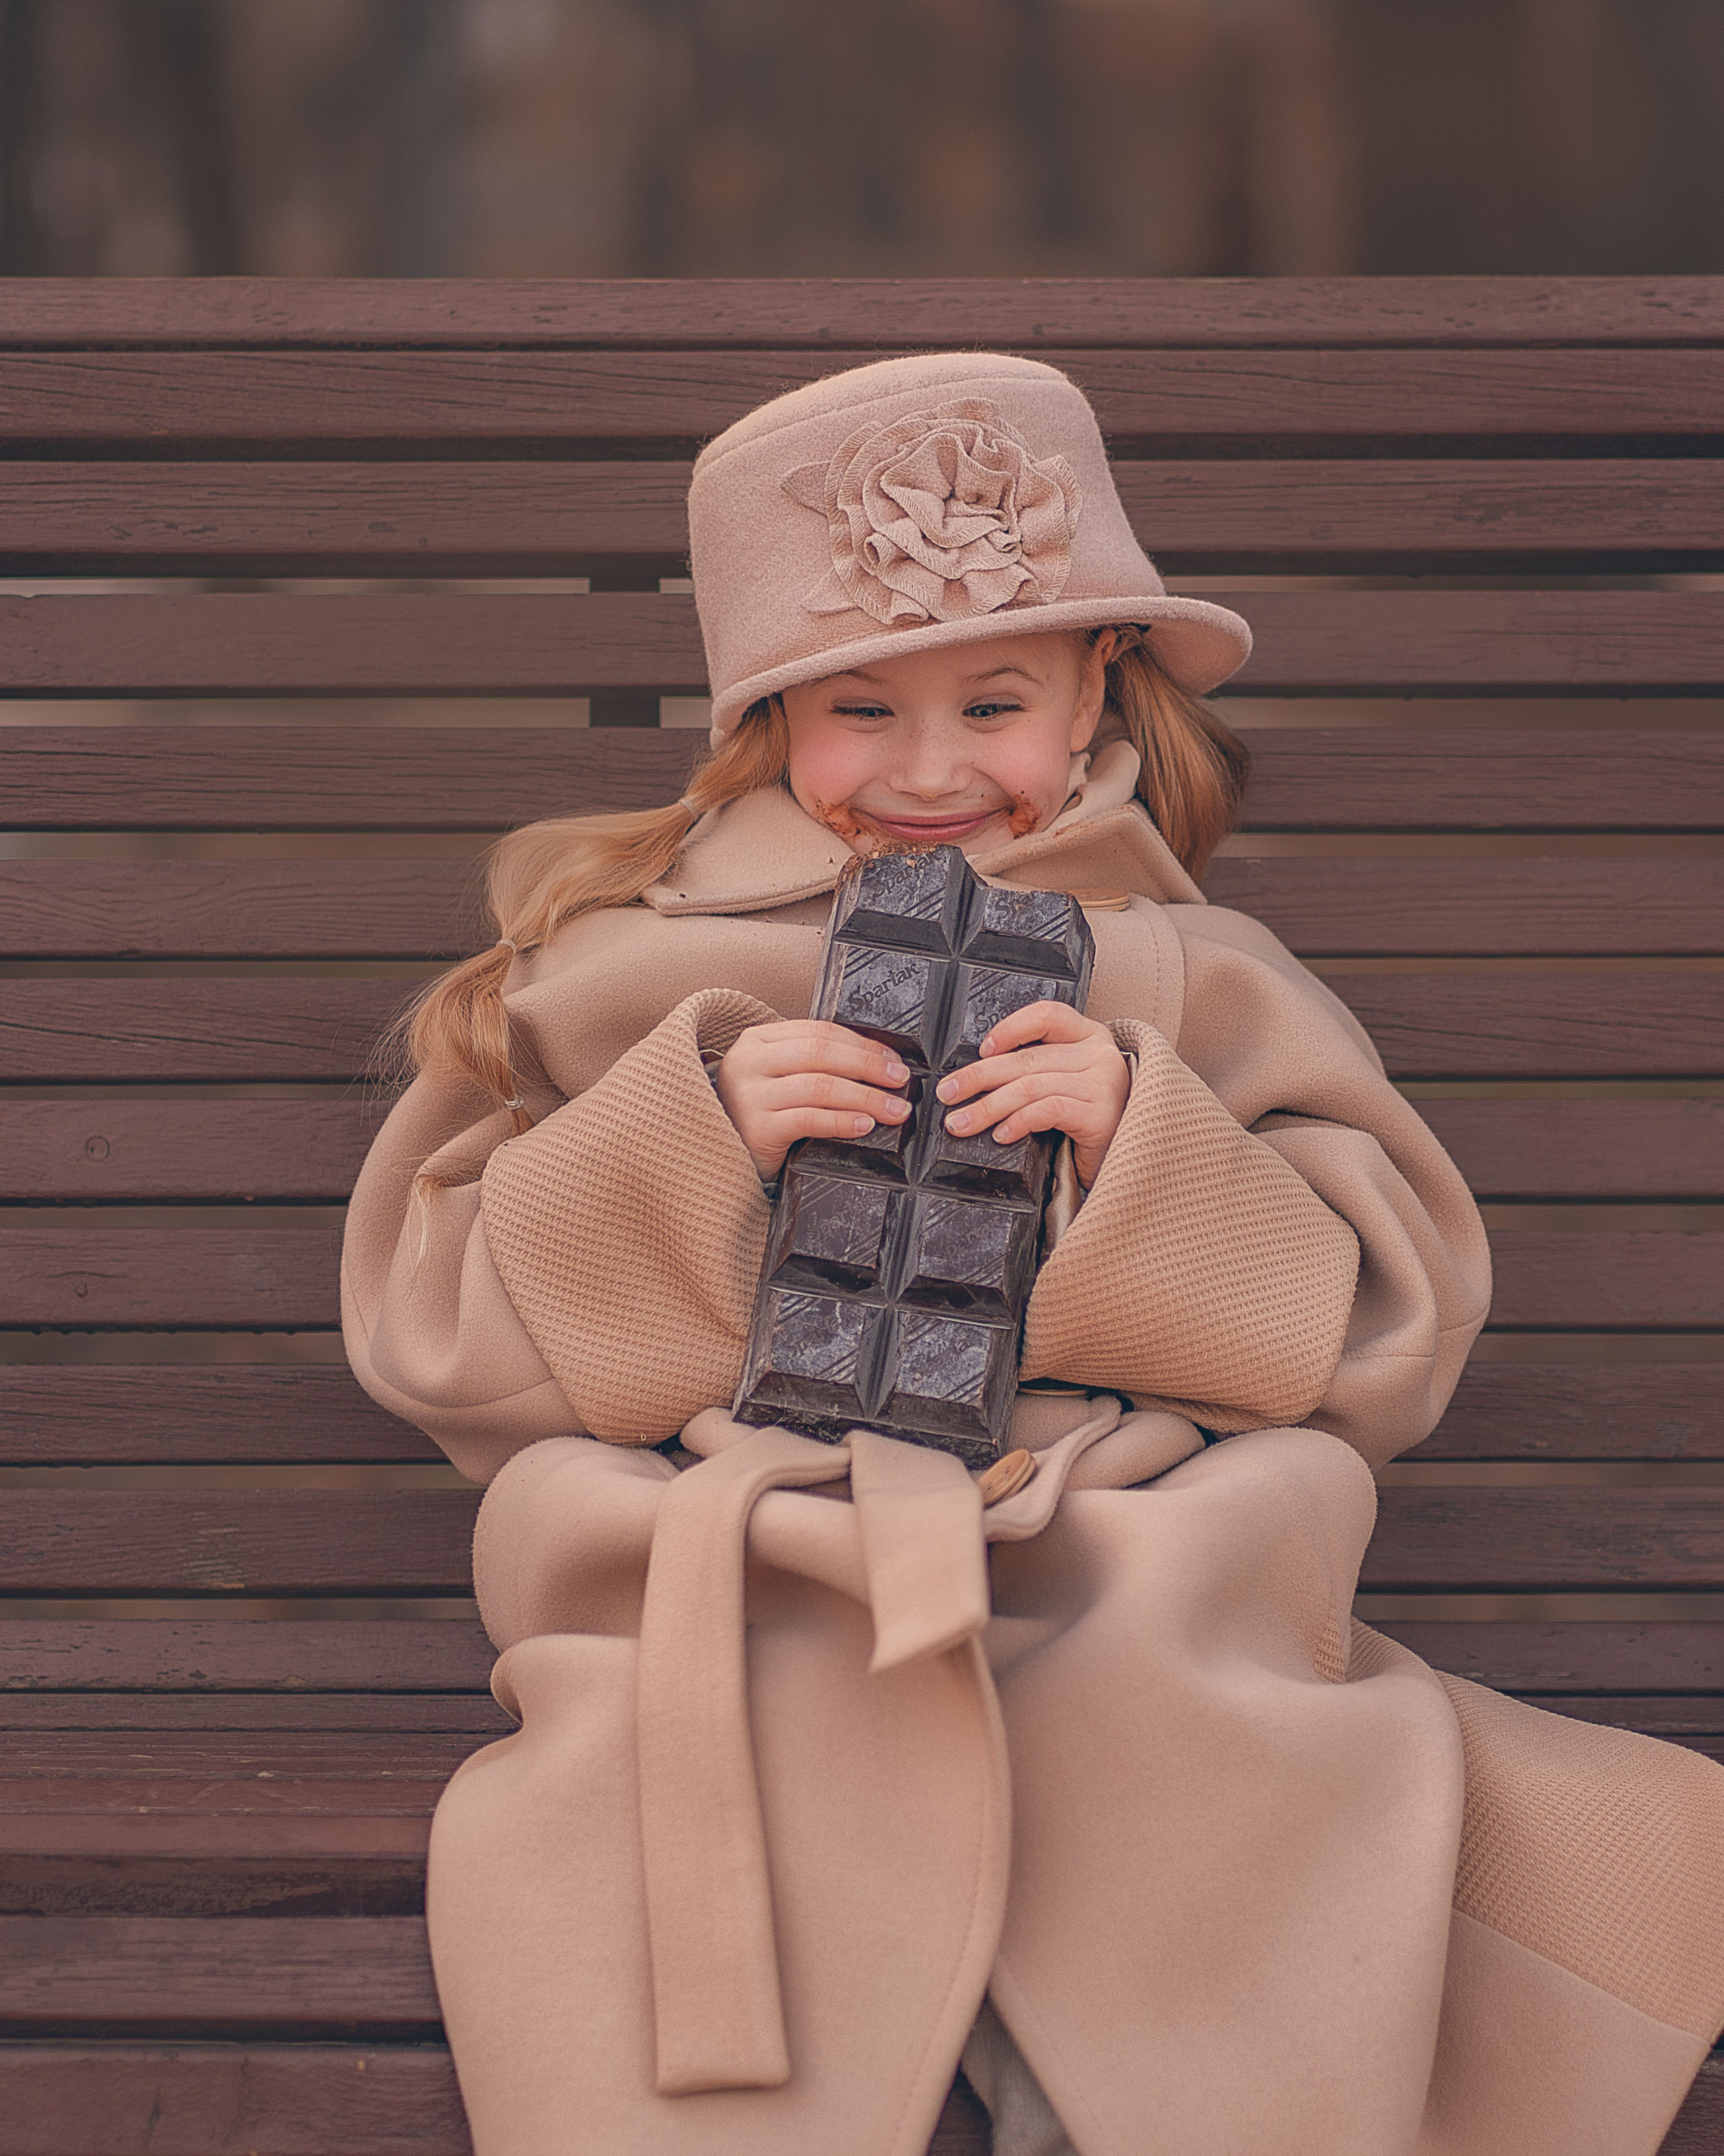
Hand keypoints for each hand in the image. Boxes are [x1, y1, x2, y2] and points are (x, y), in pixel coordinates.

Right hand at [715, 1020, 911, 1180]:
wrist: (721, 1157)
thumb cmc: (760, 1116)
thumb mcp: (778, 1079)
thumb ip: (811, 1064)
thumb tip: (877, 1064)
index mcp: (758, 1040)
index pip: (820, 1032)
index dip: (863, 1044)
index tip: (894, 1060)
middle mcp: (748, 1061)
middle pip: (821, 1054)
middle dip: (869, 1067)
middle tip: (901, 1082)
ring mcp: (748, 1095)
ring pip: (819, 1085)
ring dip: (865, 1097)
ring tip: (893, 1110)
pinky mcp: (755, 1129)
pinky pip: (808, 1119)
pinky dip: (841, 1121)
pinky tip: (864, 1125)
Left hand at [934, 1003, 1128, 1189]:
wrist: (1130, 1163)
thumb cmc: (1089, 1124)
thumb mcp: (1066, 1084)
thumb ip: (1038, 1069)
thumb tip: (979, 1074)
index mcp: (1090, 1037)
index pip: (1046, 1015)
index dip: (1010, 1028)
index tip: (982, 1050)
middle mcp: (1100, 1054)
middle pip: (1027, 1058)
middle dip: (978, 1078)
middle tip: (948, 1094)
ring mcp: (1104, 1084)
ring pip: (1030, 1086)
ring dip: (987, 1107)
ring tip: (961, 1123)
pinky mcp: (1102, 1116)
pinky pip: (1047, 1111)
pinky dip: (1017, 1122)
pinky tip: (1001, 1134)